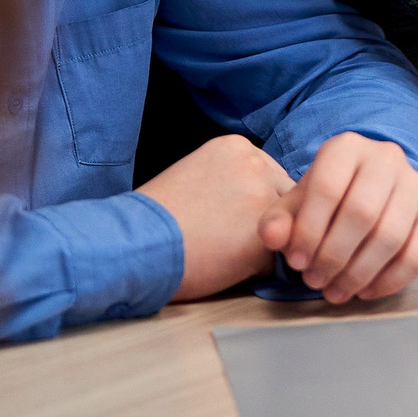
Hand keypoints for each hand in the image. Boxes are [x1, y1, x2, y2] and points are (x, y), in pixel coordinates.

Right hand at [138, 134, 295, 300]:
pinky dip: (256, 269)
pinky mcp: (264, 233)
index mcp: (236, 147)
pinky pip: (276, 257)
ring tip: (225, 254)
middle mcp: (255, 163)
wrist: (132, 244)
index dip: (253, 205)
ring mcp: (262, 196)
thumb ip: (231, 181)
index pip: (269, 177)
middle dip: (266, 222)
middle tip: (229, 241)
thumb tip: (253, 204)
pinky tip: (224, 267)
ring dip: (265, 244)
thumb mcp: (196, 177)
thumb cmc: (154, 220)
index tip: (229, 220)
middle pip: (283, 198)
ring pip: (285, 226)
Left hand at [260, 133, 417, 303]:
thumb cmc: (328, 198)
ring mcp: (415, 184)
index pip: (328, 187)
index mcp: (347, 147)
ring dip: (359, 272)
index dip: (309, 230)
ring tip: (335, 290)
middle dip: (334, 255)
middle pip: (362, 212)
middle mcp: (386, 158)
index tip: (295, 261)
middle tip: (314, 280)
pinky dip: (391, 280)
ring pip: (391, 235)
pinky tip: (367, 291)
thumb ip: (279, 220)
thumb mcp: (297, 203)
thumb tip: (272, 236)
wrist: (368, 187)